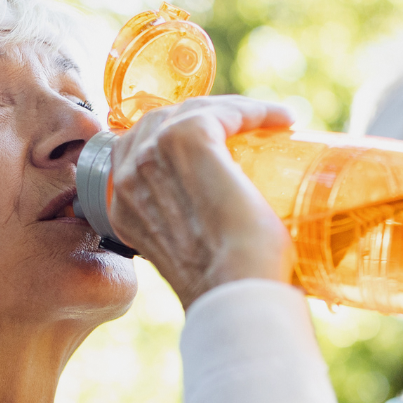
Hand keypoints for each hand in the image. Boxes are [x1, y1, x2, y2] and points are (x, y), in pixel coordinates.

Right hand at [106, 96, 295, 307]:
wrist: (233, 292)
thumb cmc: (226, 288)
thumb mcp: (190, 257)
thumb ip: (191, 239)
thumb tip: (232, 232)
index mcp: (120, 206)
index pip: (142, 149)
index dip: (179, 137)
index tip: (222, 143)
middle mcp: (126, 177)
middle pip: (162, 122)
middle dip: (205, 117)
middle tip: (248, 130)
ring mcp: (153, 155)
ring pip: (192, 111)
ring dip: (233, 111)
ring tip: (269, 122)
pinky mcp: (189, 140)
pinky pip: (223, 111)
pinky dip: (256, 110)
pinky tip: (281, 118)